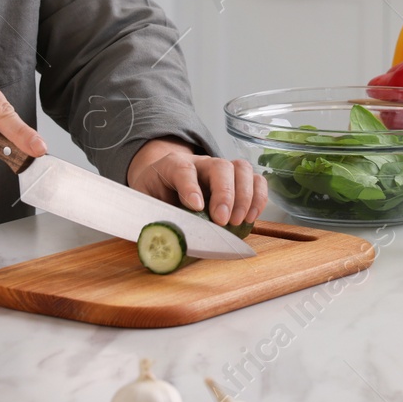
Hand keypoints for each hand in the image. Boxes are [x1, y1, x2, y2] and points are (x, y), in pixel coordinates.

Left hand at [126, 139, 267, 226]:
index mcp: (172, 166)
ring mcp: (221, 170)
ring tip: (238, 221)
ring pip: (242, 168)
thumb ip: (150, 215)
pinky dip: (258, 198)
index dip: (190, 187)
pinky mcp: (236, 180)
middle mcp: (200, 163)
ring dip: (244, 196)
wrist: (163, 181)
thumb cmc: (155, 193)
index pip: (183, 169)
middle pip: (220, 166)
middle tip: (222, 220)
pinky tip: (251, 217)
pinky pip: (256, 180)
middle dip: (225, 194)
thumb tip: (158, 238)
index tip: (196, 206)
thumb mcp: (144, 202)